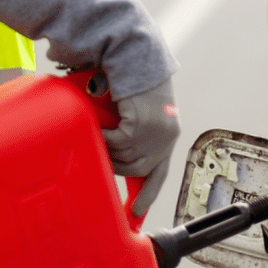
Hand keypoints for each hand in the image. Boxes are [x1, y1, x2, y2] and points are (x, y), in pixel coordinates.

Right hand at [101, 78, 179, 216]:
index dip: (148, 194)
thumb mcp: (138, 111)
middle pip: (137, 169)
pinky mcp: (140, 126)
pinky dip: (104, 136)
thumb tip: (113, 153)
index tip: (136, 211)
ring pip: (123, 158)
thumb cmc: (132, 80)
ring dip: (108, 149)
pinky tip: (99, 125)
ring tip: (99, 132)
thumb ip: (133, 131)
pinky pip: (115, 144)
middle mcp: (166, 137)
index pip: (160, 172)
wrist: (135, 55)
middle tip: (102, 154)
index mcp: (168, 135)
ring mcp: (154, 133)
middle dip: (117, 166)